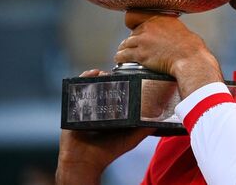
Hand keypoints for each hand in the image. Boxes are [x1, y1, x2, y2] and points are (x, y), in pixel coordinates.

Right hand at [56, 69, 154, 184]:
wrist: (85, 162)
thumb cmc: (108, 151)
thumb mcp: (131, 138)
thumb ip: (145, 128)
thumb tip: (161, 119)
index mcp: (113, 112)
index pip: (119, 93)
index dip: (124, 83)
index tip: (131, 76)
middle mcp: (100, 107)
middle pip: (106, 87)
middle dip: (111, 78)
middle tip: (117, 73)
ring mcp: (87, 106)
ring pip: (93, 86)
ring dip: (99, 76)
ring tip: (105, 73)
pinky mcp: (74, 107)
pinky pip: (77, 89)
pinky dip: (84, 79)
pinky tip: (92, 74)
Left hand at [115, 11, 223, 97]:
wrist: (190, 58)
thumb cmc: (190, 46)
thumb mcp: (179, 28)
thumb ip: (168, 27)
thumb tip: (166, 32)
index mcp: (158, 18)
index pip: (134, 16)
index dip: (132, 23)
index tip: (133, 28)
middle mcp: (148, 27)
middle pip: (132, 33)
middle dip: (133, 41)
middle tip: (136, 48)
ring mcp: (143, 41)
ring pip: (125, 44)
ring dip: (124, 49)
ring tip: (124, 54)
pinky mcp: (140, 54)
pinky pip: (122, 55)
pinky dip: (120, 58)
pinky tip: (120, 60)